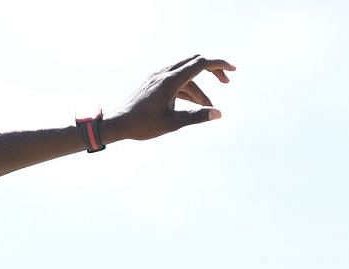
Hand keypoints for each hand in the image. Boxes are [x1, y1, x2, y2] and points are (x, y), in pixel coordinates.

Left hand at [108, 55, 234, 142]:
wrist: (116, 124)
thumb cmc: (141, 125)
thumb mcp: (172, 123)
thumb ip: (196, 117)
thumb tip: (218, 113)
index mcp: (171, 80)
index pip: (200, 63)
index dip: (219, 64)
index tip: (232, 70)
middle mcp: (164, 74)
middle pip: (195, 62)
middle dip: (213, 70)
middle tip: (226, 81)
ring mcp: (157, 77)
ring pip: (186, 74)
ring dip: (199, 87)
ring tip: (208, 105)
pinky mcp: (153, 83)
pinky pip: (176, 80)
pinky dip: (187, 88)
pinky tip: (193, 102)